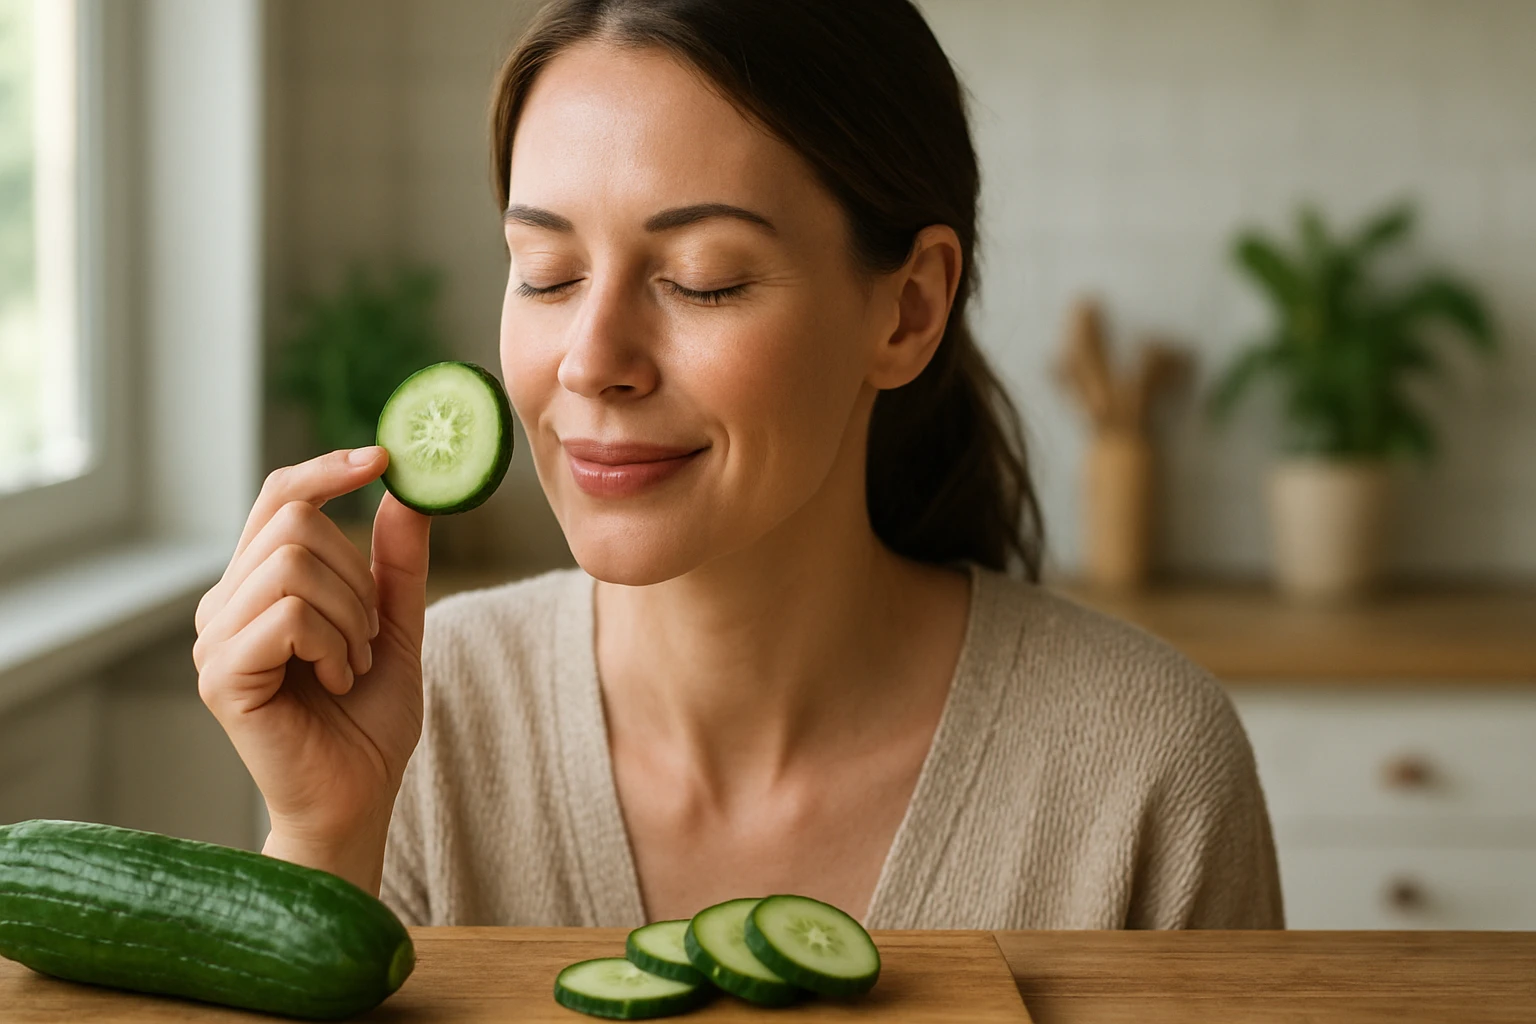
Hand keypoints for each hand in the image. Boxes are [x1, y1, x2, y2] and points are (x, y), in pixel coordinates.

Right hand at [193, 447, 429, 890]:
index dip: (326, 469)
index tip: (382, 459)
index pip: (279, 496)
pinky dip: (335, 644)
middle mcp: (224, 605)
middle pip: (294, 521)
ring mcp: (214, 640)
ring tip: (351, 664)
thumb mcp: (396, 627)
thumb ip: (396, 564)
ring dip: (351, 615)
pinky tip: (337, 682)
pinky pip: (290, 615)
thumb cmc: (368, 720)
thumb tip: (403, 491)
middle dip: (356, 574)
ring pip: (294, 564)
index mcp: (258, 586)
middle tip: (367, 636)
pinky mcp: (220, 676)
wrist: (358, 799)